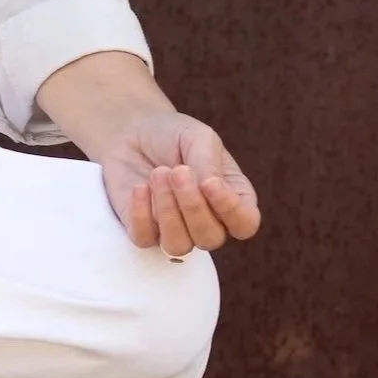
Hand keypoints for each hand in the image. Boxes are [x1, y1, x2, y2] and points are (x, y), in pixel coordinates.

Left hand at [98, 111, 261, 255]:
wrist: (132, 131)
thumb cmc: (173, 135)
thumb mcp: (198, 137)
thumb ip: (209, 164)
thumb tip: (210, 188)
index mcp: (231, 197)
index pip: (245, 223)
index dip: (231, 210)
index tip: (210, 182)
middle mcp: (207, 220)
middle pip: (211, 238)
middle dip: (192, 205)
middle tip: (178, 170)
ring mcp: (175, 230)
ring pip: (179, 246)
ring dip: (167, 210)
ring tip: (158, 174)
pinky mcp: (144, 231)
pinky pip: (145, 240)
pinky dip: (141, 214)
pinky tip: (140, 187)